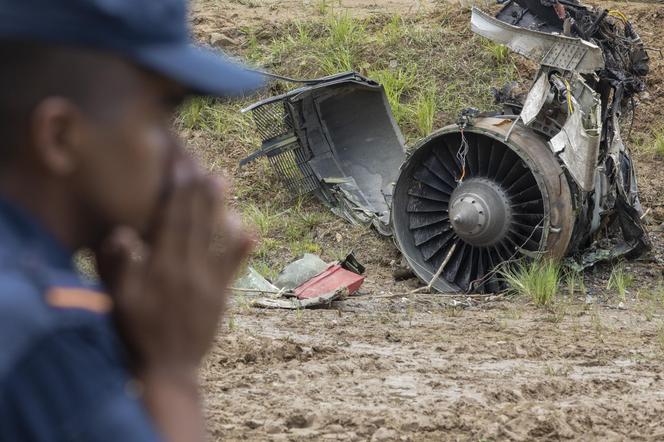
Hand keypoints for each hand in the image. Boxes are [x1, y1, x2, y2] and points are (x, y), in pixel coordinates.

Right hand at [97, 160, 252, 372]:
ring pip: (214, 236)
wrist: (167, 371)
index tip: (179, 164)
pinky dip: (241, 248)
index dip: (176, 188)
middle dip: (196, 188)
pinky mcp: (221, 297)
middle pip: (194, 220)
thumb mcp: (117, 302)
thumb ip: (117, 267)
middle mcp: (188, 268)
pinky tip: (250, 230)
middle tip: (200, 161)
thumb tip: (123, 233)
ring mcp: (208, 282)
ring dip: (218, 208)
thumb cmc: (134, 334)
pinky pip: (233, 267)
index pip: (170, 218)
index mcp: (161, 266)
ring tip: (222, 180)